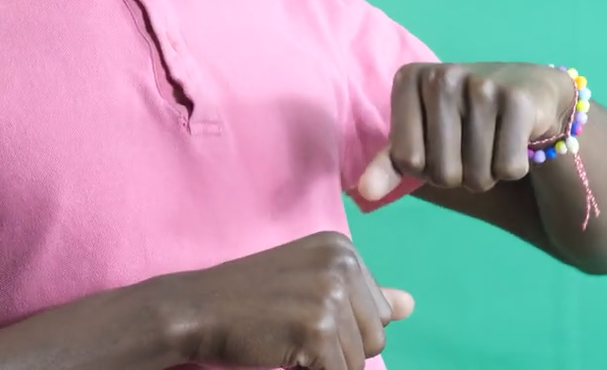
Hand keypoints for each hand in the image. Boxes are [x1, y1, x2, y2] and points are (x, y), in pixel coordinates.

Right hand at [156, 231, 414, 369]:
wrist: (197, 309)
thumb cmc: (250, 301)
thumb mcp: (309, 285)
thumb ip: (361, 295)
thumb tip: (410, 307)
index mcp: (342, 248)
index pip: (378, 311)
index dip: (343, 327)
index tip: (302, 314)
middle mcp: (341, 263)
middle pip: (376, 335)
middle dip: (340, 348)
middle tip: (294, 331)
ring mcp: (330, 295)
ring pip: (359, 360)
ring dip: (325, 363)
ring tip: (288, 341)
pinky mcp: (317, 329)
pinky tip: (285, 355)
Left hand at [355, 62, 571, 200]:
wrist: (529, 90)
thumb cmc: (463, 117)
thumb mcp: (420, 134)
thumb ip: (389, 164)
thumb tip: (364, 192)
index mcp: (408, 79)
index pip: (407, 161)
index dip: (425, 168)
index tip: (438, 144)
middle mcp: (442, 76)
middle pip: (442, 172)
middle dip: (458, 175)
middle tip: (469, 146)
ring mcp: (482, 86)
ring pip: (477, 175)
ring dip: (485, 175)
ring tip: (490, 143)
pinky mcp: (518, 101)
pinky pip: (509, 169)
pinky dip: (512, 169)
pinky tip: (513, 140)